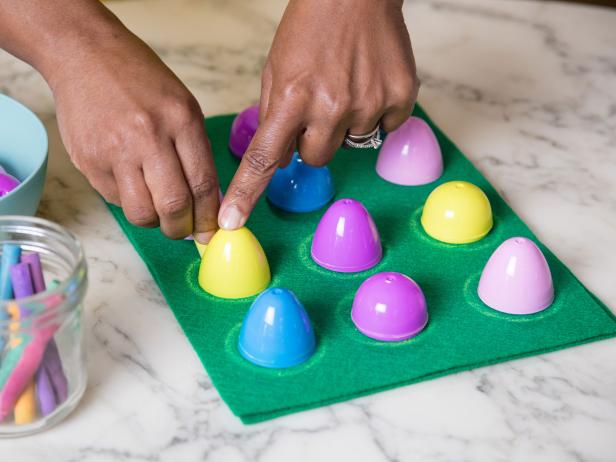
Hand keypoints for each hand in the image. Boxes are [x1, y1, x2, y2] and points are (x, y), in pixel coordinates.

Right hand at [49, 26, 219, 241]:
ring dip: (155, 221)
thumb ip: (196, 151)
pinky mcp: (89, 162)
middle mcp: (148, 137)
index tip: (211, 230)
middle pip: (173, 206)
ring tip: (159, 209)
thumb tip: (207, 200)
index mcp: (181, 120)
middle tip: (186, 230)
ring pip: (141, 213)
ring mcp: (114, 151)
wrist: (84, 54)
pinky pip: (116, 201)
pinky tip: (133, 184)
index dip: (209, 217)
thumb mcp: (183, 105)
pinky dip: (130, 202)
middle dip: (183, 229)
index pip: (202, 184)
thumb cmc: (140, 79)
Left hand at [219, 0, 417, 228]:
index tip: (232, 221)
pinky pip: (383, 128)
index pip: (264, 158)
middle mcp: (331, 106)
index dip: (246, 192)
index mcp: (292, 97)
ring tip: (345, 85)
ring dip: (344, 124)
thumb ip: (274, 117)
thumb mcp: (277, 69)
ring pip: (350, 144)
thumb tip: (279, 160)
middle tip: (318, 104)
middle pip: (315, 158)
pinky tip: (369, 83)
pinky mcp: (400, 99)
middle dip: (312, 139)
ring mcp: (369, 104)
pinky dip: (375, 113)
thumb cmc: (310, 28)